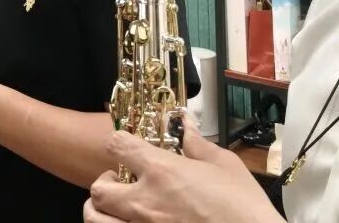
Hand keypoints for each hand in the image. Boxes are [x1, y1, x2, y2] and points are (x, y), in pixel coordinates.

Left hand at [83, 127, 281, 222]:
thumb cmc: (243, 206)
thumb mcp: (224, 165)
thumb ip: (197, 144)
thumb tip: (186, 124)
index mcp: (162, 171)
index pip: (117, 145)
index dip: (118, 142)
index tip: (125, 146)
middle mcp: (145, 202)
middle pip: (99, 189)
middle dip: (105, 183)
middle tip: (120, 182)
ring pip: (96, 219)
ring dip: (101, 211)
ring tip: (117, 208)